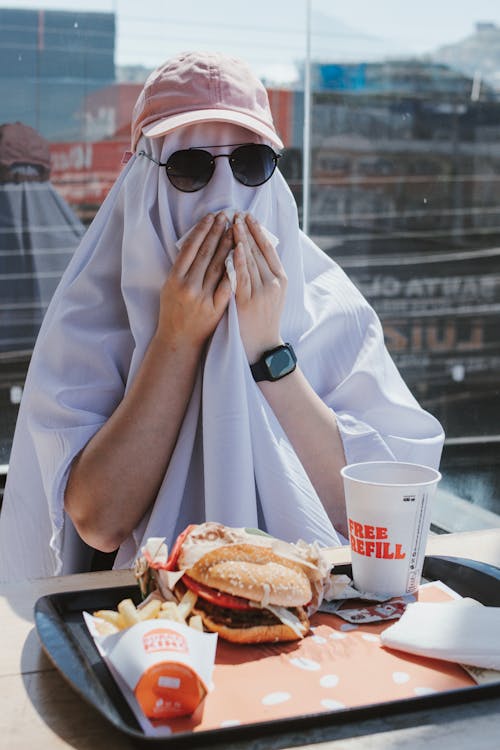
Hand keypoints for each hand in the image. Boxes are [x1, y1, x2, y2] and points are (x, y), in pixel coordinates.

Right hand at [156, 211, 232, 349]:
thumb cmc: (173, 312)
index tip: (211, 217)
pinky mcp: (215, 308)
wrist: (179, 340)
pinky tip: (241, 256)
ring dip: (227, 246)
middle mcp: (188, 286)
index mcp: (174, 279)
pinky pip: (227, 285)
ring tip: (234, 230)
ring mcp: (202, 298)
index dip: (202, 231)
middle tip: (226, 216)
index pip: (190, 248)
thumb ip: (181, 268)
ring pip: (217, 266)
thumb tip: (196, 243)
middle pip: (205, 253)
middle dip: (217, 232)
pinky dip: (233, 270)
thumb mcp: (169, 287)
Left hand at [233, 213, 287, 362]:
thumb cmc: (263, 320)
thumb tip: (253, 252)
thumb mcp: (271, 295)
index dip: (259, 232)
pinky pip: (242, 277)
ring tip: (232, 223)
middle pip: (259, 251)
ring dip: (241, 239)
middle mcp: (274, 283)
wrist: (261, 347)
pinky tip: (233, 247)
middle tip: (237, 213)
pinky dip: (238, 260)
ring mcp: (262, 292)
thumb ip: (265, 275)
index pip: (269, 249)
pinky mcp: (248, 301)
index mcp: (281, 280)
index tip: (249, 217)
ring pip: (250, 260)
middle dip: (247, 230)